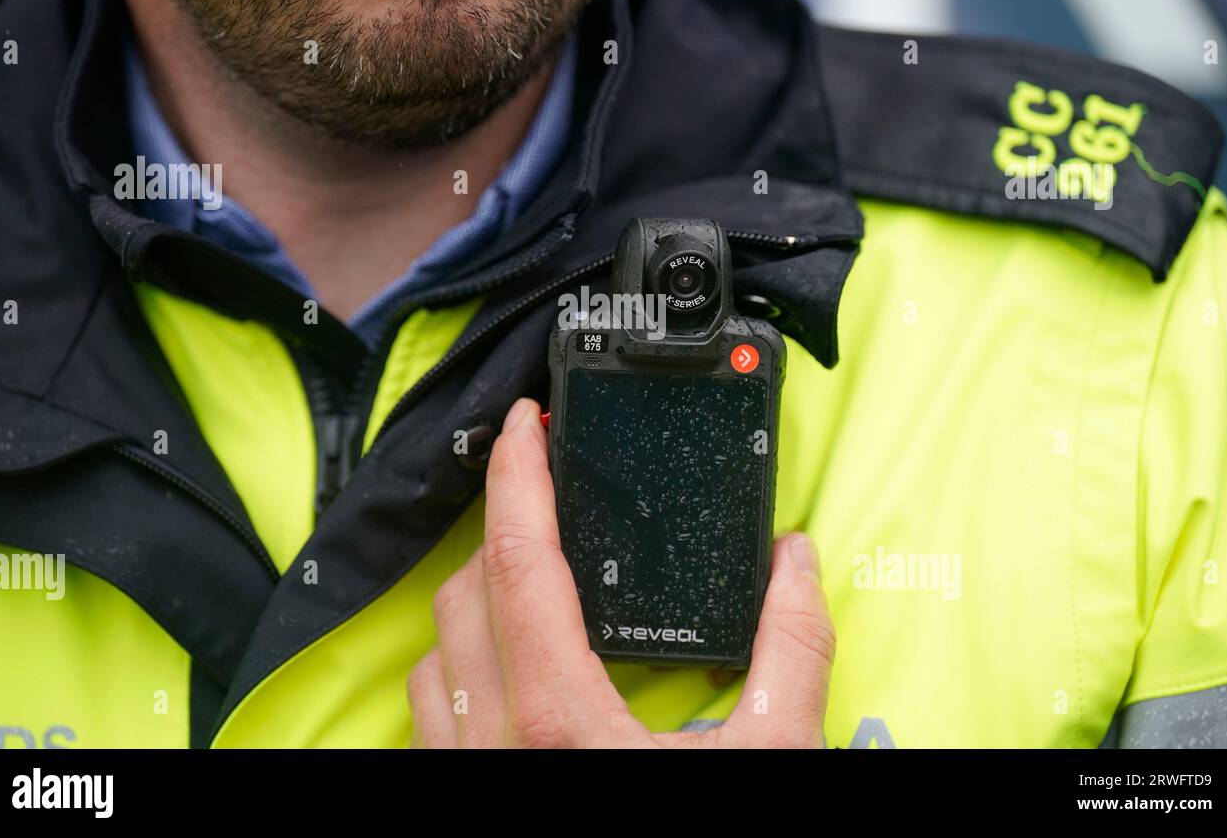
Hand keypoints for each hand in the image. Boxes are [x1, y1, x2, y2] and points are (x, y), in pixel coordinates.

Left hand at [408, 398, 835, 747]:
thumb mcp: (772, 758)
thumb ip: (791, 650)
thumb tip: (796, 562)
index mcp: (560, 720)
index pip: (517, 561)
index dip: (517, 477)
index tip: (524, 426)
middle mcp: (492, 746)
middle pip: (461, 597)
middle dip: (500, 535)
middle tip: (550, 509)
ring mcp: (466, 780)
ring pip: (431, 660)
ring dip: (469, 607)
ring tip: (528, 585)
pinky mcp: (463, 801)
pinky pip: (430, 719)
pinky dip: (457, 672)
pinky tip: (508, 676)